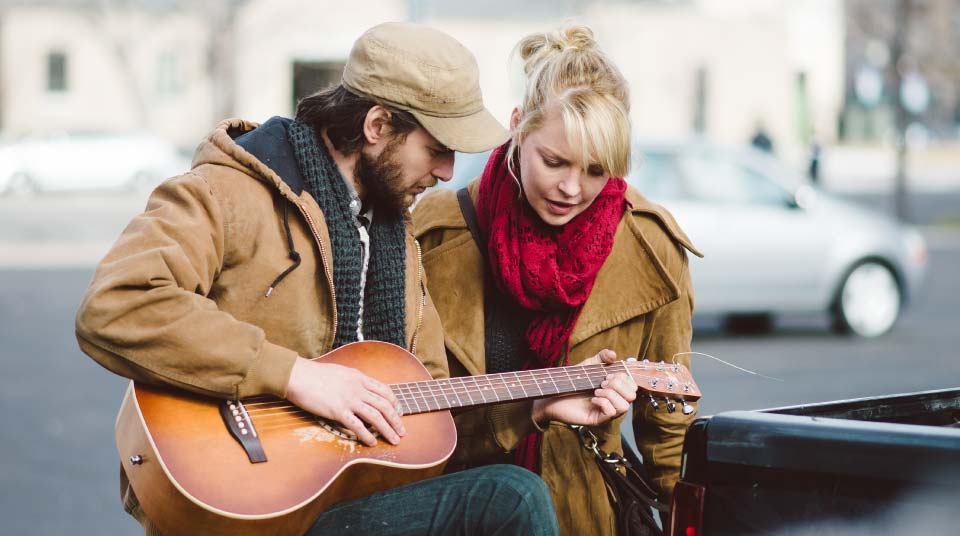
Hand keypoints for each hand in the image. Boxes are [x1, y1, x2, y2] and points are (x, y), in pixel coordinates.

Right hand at [285, 358, 405, 446]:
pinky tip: (372, 442)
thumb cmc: (315, 374)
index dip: (395, 403)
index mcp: (359, 377)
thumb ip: (353, 380)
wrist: (299, 375)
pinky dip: (367, 435)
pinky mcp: (338, 411)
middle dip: (396, 420)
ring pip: (376, 416)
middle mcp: (358, 388)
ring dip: (388, 429)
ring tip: (394, 440)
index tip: (399, 412)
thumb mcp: (341, 372)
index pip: (384, 390)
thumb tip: (360, 388)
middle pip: (384, 405)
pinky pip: (357, 425)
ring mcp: (349, 399)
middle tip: (402, 432)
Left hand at [531, 349, 637, 427]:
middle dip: (618, 385)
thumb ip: (601, 358)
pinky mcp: (598, 419)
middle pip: (632, 395)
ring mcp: (606, 411)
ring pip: (625, 406)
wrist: (554, 393)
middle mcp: (613, 400)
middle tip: (602, 382)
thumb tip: (613, 354)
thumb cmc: (573, 381)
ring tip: (597, 390)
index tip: (608, 374)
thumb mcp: (589, 365)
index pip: (633, 386)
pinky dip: (604, 403)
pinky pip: (612, 413)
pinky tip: (593, 399)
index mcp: (615, 389)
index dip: (624, 378)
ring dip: (611, 394)